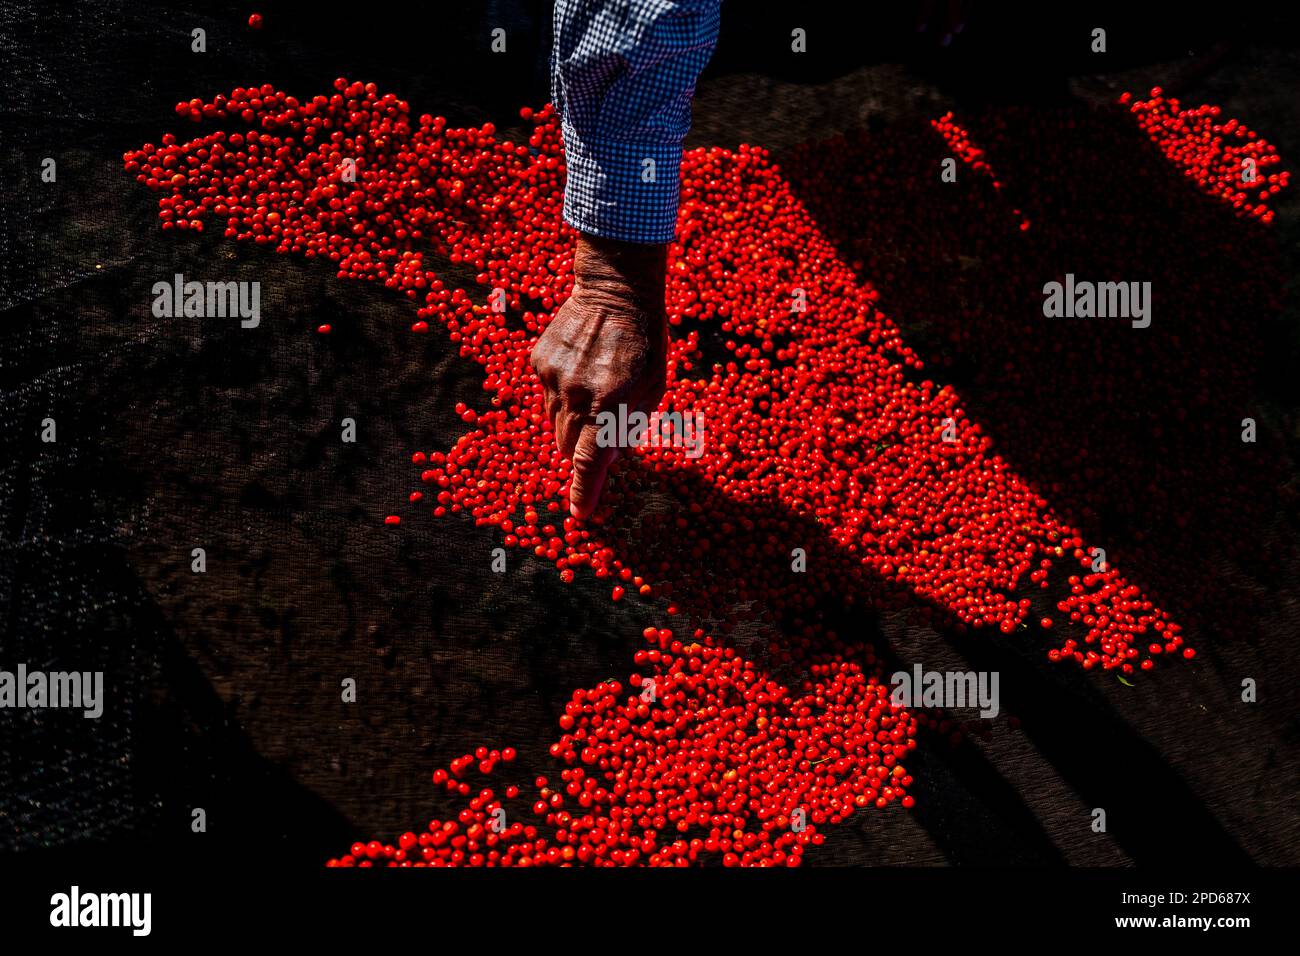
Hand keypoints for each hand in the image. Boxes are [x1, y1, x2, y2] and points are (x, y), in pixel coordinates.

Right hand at [530, 234, 668, 518]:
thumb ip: (630, 424)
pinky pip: (546, 394)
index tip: (580, 515)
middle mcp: (576, 393)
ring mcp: (553, 376)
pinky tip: (580, 366)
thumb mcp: (653, 386)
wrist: (615, 289)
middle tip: (601, 422)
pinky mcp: (539, 361)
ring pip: (554, 423)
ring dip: (572, 419)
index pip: (590, 460)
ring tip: (594, 386)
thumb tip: (608, 455)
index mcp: (610, 402)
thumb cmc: (645, 342)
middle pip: (568, 446)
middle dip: (582, 447)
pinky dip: (562, 392)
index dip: (585, 491)